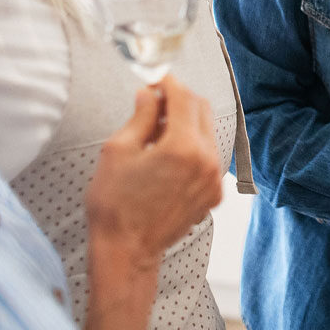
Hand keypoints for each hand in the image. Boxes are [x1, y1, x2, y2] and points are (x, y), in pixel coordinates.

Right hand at [86, 75, 222, 264]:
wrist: (127, 252)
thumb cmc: (115, 204)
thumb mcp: (118, 150)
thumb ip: (141, 115)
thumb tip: (149, 92)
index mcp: (184, 147)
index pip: (184, 97)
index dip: (168, 82)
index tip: (155, 78)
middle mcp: (207, 160)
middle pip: (201, 109)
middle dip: (179, 99)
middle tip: (154, 101)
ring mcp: (214, 179)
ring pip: (207, 131)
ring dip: (186, 121)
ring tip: (156, 131)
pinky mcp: (214, 193)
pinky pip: (209, 155)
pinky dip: (193, 145)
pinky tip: (167, 154)